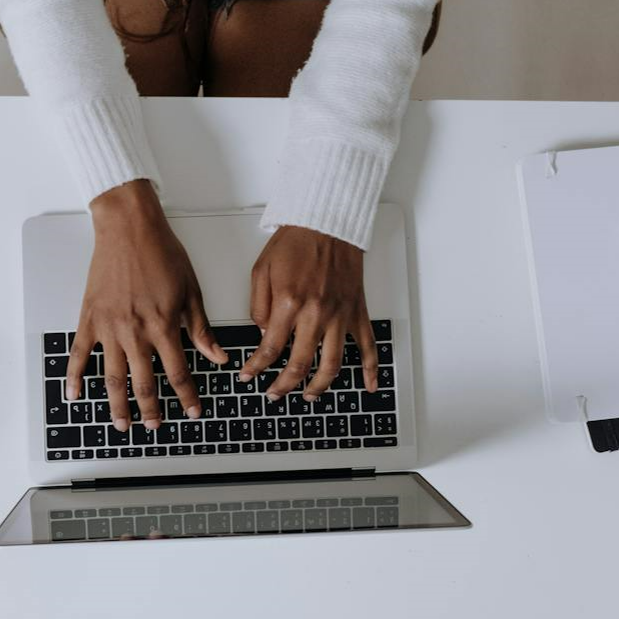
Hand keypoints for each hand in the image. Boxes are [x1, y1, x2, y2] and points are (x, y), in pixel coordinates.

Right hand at [65, 181, 228, 431]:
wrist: (128, 227)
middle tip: (155, 426)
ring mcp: (108, 327)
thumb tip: (217, 357)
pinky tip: (74, 395)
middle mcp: (135, 332)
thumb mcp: (191, 290)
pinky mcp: (89, 318)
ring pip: (112, 377)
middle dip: (151, 410)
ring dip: (117, 405)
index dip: (187, 396)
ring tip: (122, 424)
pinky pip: (79, 354)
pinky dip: (74, 377)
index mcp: (163, 325)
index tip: (193, 411)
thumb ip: (200, 329)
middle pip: (143, 383)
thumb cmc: (161, 252)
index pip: (178, 372)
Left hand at [239, 226, 378, 400]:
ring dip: (319, 386)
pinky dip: (370, 369)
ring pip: (332, 364)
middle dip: (283, 386)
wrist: (327, 222)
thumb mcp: (261, 270)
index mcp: (289, 303)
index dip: (256, 368)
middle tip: (274, 393)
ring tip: (308, 396)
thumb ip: (258, 307)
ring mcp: (339, 316)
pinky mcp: (356, 312)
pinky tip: (368, 386)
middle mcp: (316, 314)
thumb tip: (263, 334)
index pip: (269, 348)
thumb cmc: (295, 241)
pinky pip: (367, 346)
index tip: (248, 376)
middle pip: (299, 364)